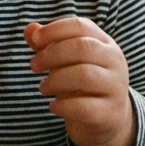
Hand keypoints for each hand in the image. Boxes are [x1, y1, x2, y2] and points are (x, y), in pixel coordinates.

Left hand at [26, 18, 135, 145]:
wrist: (108, 119)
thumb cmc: (82, 84)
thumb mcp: (66, 61)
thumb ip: (47, 44)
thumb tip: (30, 29)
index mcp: (105, 43)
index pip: (80, 26)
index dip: (54, 30)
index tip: (34, 40)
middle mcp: (115, 62)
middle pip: (82, 48)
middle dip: (51, 55)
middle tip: (33, 66)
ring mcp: (115, 88)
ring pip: (84, 75)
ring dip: (55, 80)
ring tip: (43, 87)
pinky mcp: (108, 113)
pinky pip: (82, 107)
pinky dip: (62, 106)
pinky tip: (53, 106)